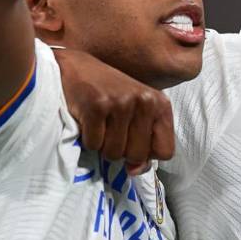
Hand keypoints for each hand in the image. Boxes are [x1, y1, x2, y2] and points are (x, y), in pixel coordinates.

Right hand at [52, 49, 173, 173]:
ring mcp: (121, 103)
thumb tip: (135, 171)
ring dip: (102, 145)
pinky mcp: (97, 105)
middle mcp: (145, 102)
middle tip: (111, 131)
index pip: (166, 151)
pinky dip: (87, 139)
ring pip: (114, 153)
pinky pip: (94, 144)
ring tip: (100, 124)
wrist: (74, 68)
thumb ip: (143, 142)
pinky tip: (87, 120)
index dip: (147, 156)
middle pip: (138, 155)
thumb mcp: (136, 113)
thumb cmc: (108, 93)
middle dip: (121, 151)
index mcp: (160, 104)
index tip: (133, 145)